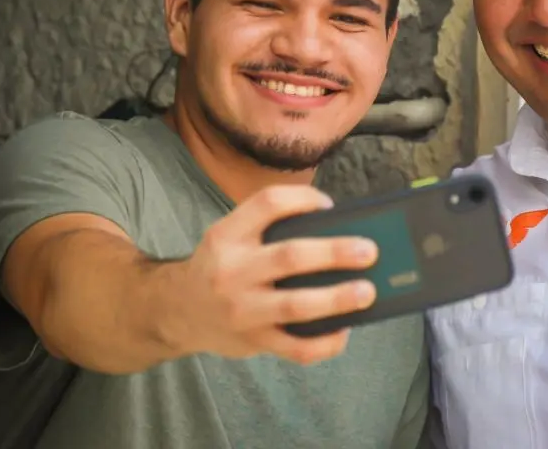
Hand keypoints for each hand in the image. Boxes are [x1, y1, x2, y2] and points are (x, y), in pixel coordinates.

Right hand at [175, 184, 377, 364]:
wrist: (178, 310)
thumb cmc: (221, 266)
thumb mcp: (230, 237)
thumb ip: (269, 229)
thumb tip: (338, 228)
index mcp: (227, 235)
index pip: (268, 203)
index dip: (304, 200)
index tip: (330, 206)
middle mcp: (231, 270)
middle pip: (290, 257)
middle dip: (335, 253)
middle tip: (369, 251)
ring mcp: (242, 310)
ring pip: (296, 305)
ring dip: (337, 299)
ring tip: (367, 292)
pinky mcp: (252, 341)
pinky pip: (296, 347)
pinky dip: (325, 342)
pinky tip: (344, 330)